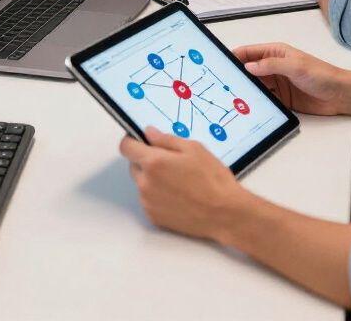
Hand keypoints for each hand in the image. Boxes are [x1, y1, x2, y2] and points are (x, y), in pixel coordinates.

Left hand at [119, 127, 244, 240]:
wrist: (224, 213)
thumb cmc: (211, 178)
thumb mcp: (193, 148)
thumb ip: (165, 139)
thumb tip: (148, 133)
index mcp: (153, 162)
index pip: (126, 147)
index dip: (133, 141)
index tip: (143, 141)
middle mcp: (145, 184)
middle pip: (133, 165)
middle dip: (146, 160)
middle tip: (170, 162)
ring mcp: (148, 203)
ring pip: (141, 183)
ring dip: (152, 178)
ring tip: (177, 181)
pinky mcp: (154, 218)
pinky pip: (148, 200)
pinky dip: (157, 195)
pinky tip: (178, 195)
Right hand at [233, 43, 349, 116]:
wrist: (340, 95)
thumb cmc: (322, 74)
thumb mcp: (295, 66)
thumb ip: (271, 65)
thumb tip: (249, 66)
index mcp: (276, 53)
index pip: (250, 52)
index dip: (235, 56)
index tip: (221, 63)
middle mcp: (274, 67)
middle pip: (249, 70)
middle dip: (237, 75)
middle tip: (223, 83)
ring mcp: (277, 84)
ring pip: (255, 86)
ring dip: (246, 90)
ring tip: (232, 97)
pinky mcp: (282, 99)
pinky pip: (264, 99)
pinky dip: (256, 102)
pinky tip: (248, 107)